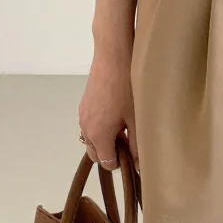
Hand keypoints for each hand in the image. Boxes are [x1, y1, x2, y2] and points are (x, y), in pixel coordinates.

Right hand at [78, 50, 138, 171]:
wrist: (113, 57)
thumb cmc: (127, 88)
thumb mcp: (137, 119)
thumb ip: (137, 145)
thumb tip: (139, 165)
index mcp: (98, 135)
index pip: (106, 162)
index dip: (122, 163)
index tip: (135, 154)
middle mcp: (86, 128)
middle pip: (95, 153)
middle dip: (111, 153)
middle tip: (130, 143)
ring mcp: (83, 114)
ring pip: (92, 138)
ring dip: (106, 139)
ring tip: (126, 127)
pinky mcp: (84, 103)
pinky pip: (91, 124)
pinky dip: (101, 127)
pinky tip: (117, 114)